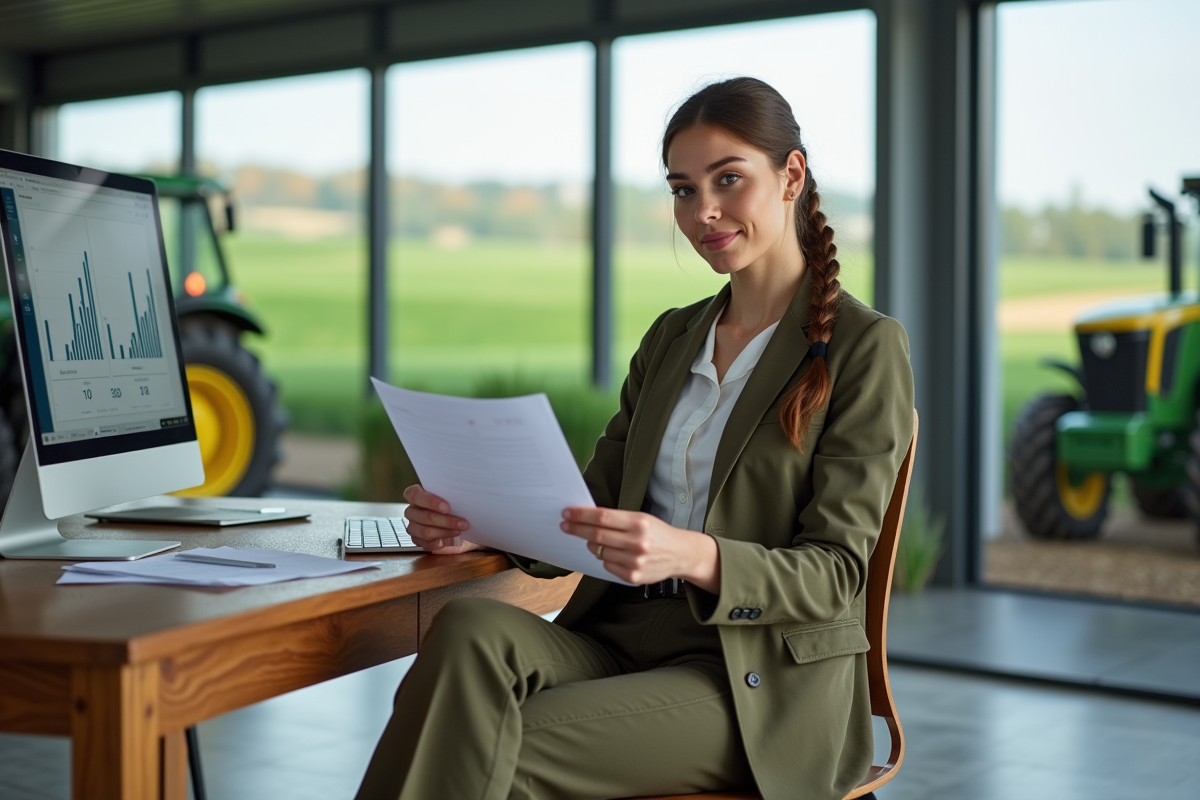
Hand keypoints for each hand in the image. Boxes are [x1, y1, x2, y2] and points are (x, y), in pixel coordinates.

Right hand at [402, 485, 486, 554]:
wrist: (458, 523)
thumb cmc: (454, 505)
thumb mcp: (453, 497)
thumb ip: (451, 495)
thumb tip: (463, 496)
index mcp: (416, 495)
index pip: (415, 495)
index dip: (429, 501)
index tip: (447, 507)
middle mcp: (412, 510)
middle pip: (425, 516)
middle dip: (446, 520)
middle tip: (463, 523)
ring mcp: (413, 526)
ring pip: (426, 532)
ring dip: (446, 532)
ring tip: (459, 531)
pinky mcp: (418, 540)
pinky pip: (426, 544)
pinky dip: (440, 543)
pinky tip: (451, 540)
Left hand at [560, 507, 719, 591]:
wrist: (680, 554)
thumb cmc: (658, 534)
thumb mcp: (641, 519)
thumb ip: (617, 519)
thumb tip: (587, 518)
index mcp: (639, 523)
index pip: (602, 517)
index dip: (581, 515)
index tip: (568, 513)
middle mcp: (637, 542)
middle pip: (597, 535)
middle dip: (577, 529)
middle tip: (565, 525)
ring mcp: (635, 561)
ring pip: (599, 552)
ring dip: (592, 545)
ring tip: (594, 541)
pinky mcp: (633, 576)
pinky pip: (607, 566)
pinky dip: (605, 558)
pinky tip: (613, 553)